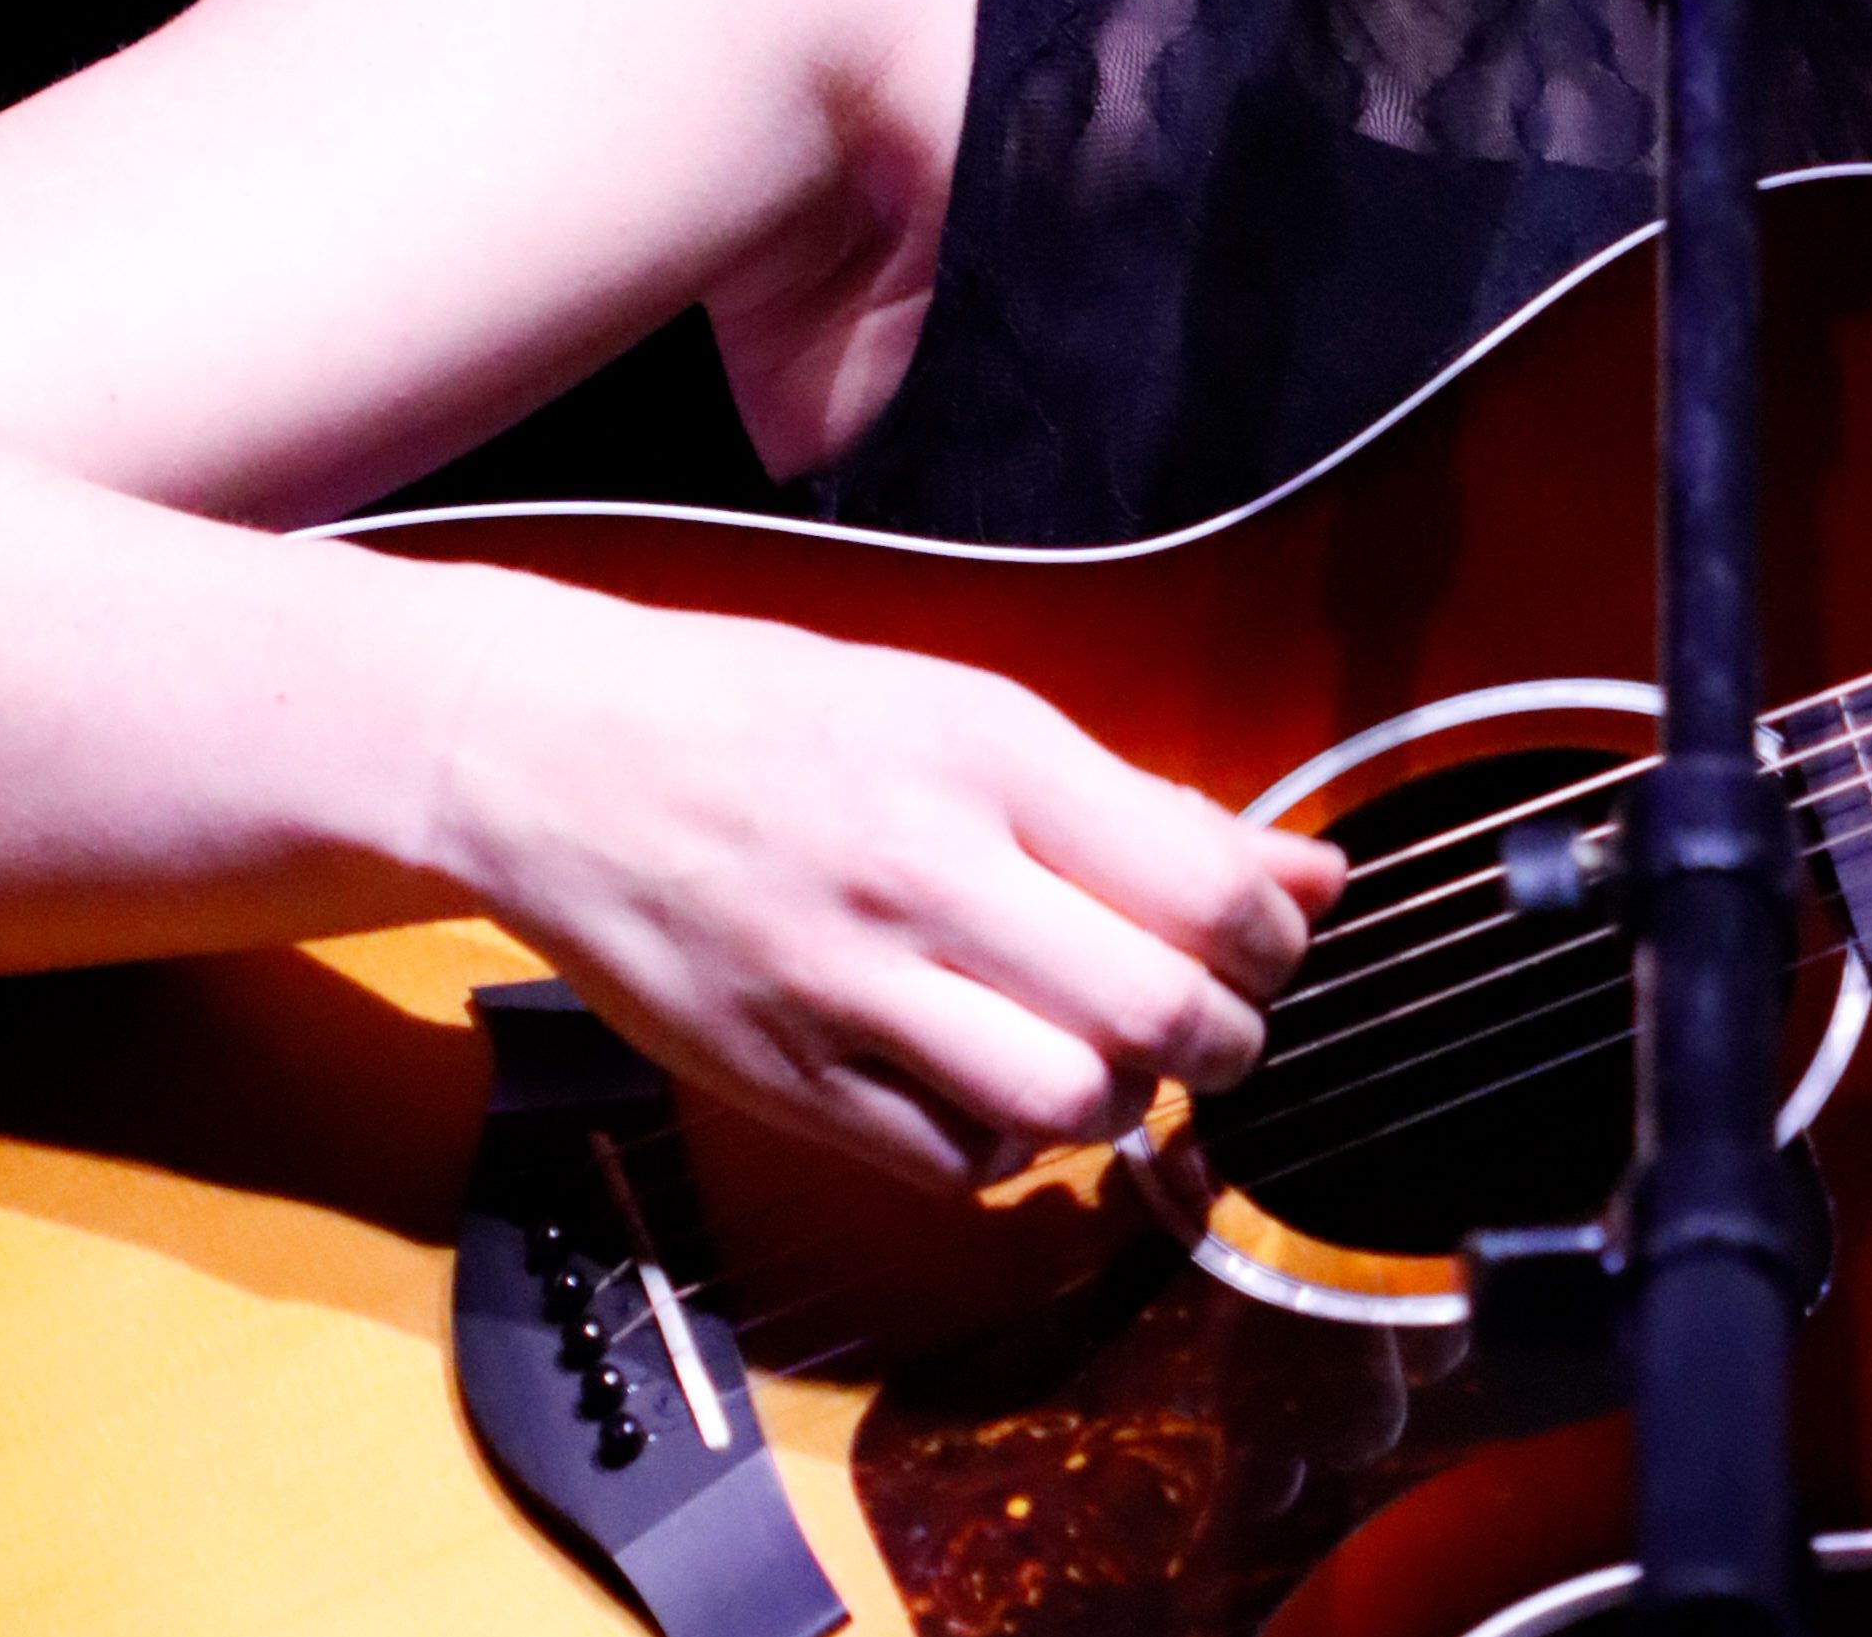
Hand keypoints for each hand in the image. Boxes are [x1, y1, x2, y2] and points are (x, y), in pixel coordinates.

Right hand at [424, 585, 1348, 1187]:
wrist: (558, 754)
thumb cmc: (777, 714)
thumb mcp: (972, 711)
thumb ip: (1145, 805)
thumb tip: (1313, 875)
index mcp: (988, 755)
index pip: (1201, 888)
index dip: (1273, 940)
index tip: (1269, 943)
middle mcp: (924, 871)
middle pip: (1156, 1014)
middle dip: (1228, 1038)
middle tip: (1217, 1021)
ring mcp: (847, 986)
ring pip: (1067, 1107)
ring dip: (1125, 1102)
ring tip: (1111, 1060)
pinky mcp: (783, 1079)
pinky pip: (954, 1160)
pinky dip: (1009, 1146)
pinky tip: (998, 1087)